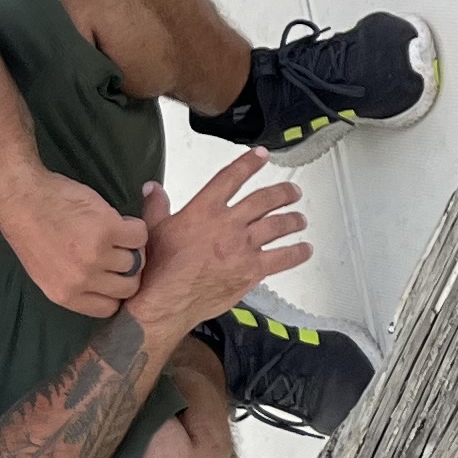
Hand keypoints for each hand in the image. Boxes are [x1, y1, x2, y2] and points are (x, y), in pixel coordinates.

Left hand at [0, 165, 156, 315]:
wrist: (23, 198)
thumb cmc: (30, 229)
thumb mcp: (44, 273)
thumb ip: (73, 284)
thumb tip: (103, 287)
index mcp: (64, 294)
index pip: (108, 308)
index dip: (116, 292)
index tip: (116, 278)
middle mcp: (81, 280)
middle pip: (128, 287)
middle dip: (129, 271)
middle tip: (123, 253)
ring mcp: (96, 255)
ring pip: (135, 260)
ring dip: (131, 246)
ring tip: (117, 233)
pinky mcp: (108, 229)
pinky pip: (138, 235)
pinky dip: (135, 228)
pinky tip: (121, 221)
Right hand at [130, 154, 308, 327]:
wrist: (165, 301)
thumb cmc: (158, 268)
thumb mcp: (153, 229)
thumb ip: (157, 205)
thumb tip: (153, 187)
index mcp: (204, 209)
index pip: (232, 177)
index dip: (249, 163)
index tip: (261, 156)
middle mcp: (228, 224)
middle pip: (264, 200)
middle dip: (282, 193)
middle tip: (292, 192)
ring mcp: (243, 247)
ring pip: (277, 226)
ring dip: (292, 220)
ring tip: (300, 218)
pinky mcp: (251, 270)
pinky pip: (282, 258)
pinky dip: (296, 253)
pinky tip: (304, 250)